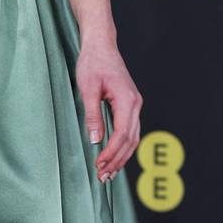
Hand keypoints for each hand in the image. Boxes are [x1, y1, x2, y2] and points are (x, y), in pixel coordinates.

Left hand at [76, 35, 141, 182]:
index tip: (99, 166)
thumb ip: (92, 115)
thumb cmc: (93, 63)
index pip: (122, 134)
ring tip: (109, 173)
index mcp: (127, 100)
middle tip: (103, 177)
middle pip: (130, 140)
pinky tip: (114, 157)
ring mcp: (134, 105)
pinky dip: (123, 146)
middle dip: (117, 160)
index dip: (111, 153)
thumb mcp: (88, 88)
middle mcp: (135, 104)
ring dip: (121, 157)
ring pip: (133, 138)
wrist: (101, 45)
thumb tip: (95, 139)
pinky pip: (130, 131)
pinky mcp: (129, 105)